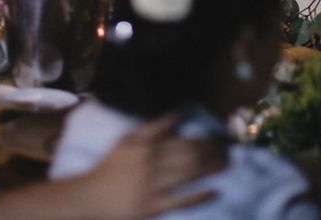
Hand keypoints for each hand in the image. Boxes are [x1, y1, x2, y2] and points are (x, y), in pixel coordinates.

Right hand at [78, 113, 225, 218]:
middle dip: (211, 151)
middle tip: (228, 148)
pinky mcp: (153, 207)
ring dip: (209, 168)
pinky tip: (214, 191)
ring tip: (226, 163)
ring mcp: (153, 186)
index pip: (182, 140)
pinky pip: (179, 201)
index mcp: (147, 146)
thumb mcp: (128, 139)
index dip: (204, 138)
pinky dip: (198, 196)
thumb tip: (177, 113)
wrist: (91, 196)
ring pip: (187, 174)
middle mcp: (152, 163)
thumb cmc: (111, 166)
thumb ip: (152, 126)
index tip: (220, 136)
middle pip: (189, 155)